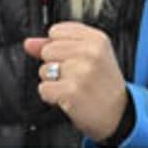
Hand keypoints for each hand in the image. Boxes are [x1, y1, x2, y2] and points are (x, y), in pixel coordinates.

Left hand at [24, 22, 128, 141]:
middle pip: (47, 50)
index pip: (56, 31)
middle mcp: (90, 52)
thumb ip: (56, 45)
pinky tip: (69, 98)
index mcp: (96, 39)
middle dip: (56, 65)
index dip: (60, 48)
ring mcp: (81, 72)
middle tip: (77, 77)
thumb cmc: (103, 85)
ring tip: (74, 87)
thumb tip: (29, 43)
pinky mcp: (71, 91)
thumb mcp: (88, 57)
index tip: (76, 59)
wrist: (119, 115)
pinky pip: (44, 89)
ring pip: (44, 70)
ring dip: (54, 82)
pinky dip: (52, 97)